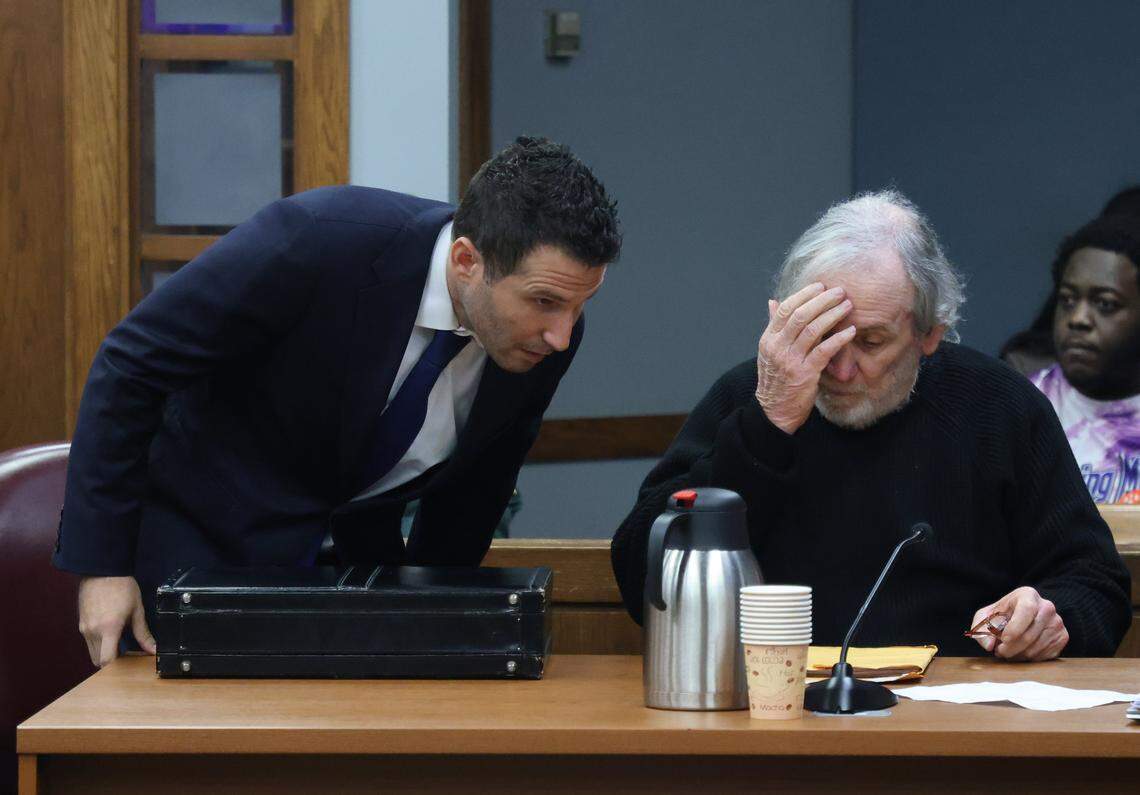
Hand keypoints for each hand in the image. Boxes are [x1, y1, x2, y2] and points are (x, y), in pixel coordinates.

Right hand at [77, 576, 155, 666]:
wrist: (102, 570)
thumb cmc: (122, 587)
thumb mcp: (137, 610)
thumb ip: (143, 633)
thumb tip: (153, 649)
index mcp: (108, 629)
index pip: (106, 660)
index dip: (115, 668)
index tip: (127, 665)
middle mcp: (92, 631)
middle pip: (97, 660)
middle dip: (110, 662)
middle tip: (125, 655)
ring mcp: (84, 628)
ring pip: (92, 652)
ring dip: (103, 653)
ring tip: (119, 643)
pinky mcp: (80, 624)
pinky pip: (88, 642)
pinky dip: (98, 644)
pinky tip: (110, 634)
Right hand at [755, 282, 855, 433]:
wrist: (775, 411)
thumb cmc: (776, 379)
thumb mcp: (769, 351)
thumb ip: (773, 326)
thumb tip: (773, 302)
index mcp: (768, 339)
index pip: (784, 309)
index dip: (804, 295)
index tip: (820, 286)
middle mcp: (777, 348)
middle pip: (800, 316)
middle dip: (822, 300)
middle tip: (840, 292)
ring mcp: (790, 361)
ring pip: (813, 330)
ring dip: (833, 315)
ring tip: (848, 306)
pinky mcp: (805, 374)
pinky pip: (824, 351)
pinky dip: (839, 339)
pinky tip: (850, 331)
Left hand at [970, 587, 1068, 660]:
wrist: (1025, 614)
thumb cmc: (1003, 614)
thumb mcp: (986, 615)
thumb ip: (980, 627)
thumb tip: (988, 645)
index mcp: (1028, 595)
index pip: (1026, 611)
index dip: (1015, 628)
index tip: (1004, 640)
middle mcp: (1047, 607)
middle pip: (1029, 635)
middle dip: (1010, 648)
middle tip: (999, 652)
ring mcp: (1057, 623)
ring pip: (1035, 649)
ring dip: (1017, 656)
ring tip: (1007, 651)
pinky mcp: (1063, 638)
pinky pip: (1044, 656)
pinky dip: (1029, 659)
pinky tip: (1020, 653)